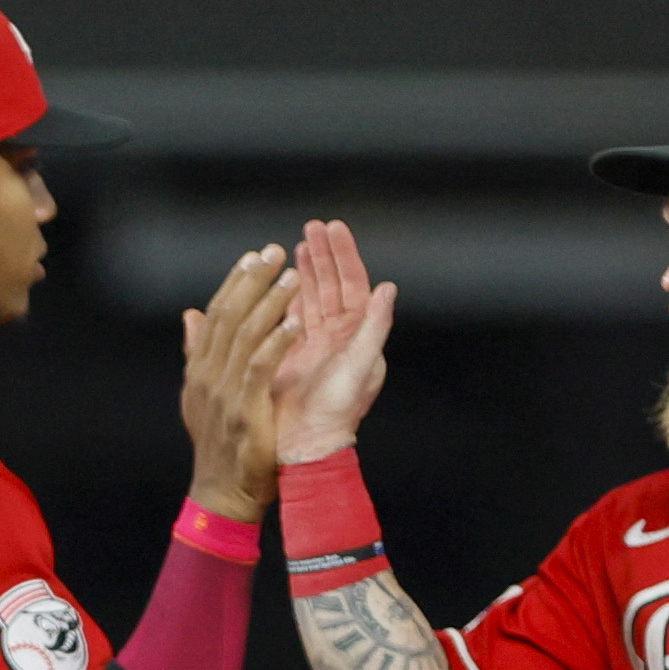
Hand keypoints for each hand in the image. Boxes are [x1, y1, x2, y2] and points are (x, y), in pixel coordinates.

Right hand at [178, 245, 294, 519]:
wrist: (224, 492)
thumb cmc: (220, 444)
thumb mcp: (202, 395)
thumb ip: (197, 353)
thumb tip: (190, 315)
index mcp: (200, 368)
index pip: (216, 314)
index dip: (234, 282)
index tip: (254, 256)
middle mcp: (207, 375)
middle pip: (228, 316)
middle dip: (253, 281)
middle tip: (276, 252)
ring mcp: (223, 393)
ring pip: (244, 335)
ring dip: (270, 303)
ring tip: (293, 277)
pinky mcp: (244, 410)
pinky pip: (260, 367)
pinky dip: (277, 342)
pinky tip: (296, 322)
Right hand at [273, 218, 396, 463]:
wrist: (309, 442)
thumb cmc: (340, 410)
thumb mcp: (363, 365)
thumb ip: (375, 326)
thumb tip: (388, 288)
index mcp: (358, 334)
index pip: (353, 284)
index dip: (344, 255)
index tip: (334, 229)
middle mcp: (338, 335)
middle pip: (331, 284)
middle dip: (322, 254)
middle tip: (312, 226)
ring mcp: (314, 343)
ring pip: (310, 297)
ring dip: (305, 270)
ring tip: (296, 245)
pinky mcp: (291, 354)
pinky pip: (290, 316)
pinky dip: (286, 296)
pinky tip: (280, 279)